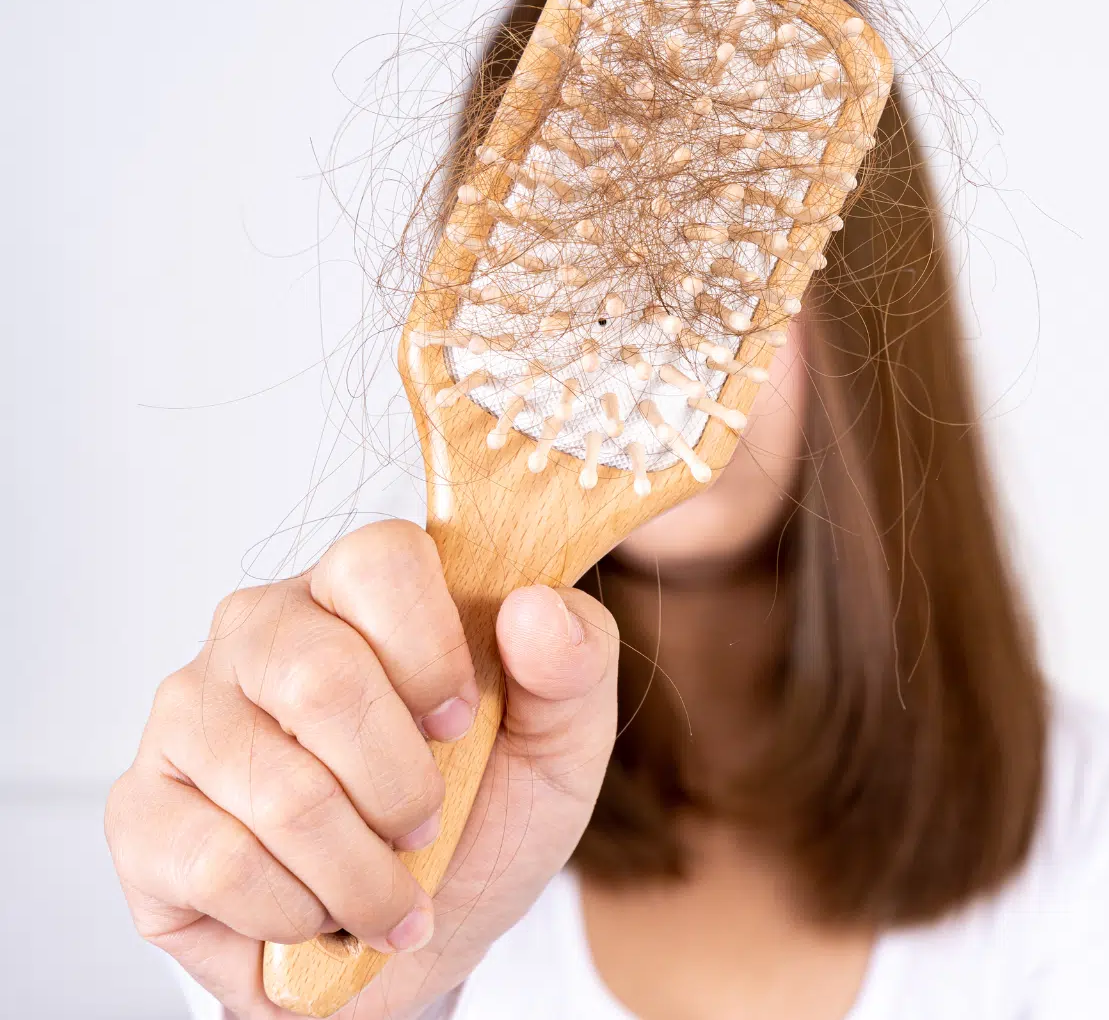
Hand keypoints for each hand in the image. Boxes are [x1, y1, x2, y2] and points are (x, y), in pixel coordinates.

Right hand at [105, 520, 621, 1018]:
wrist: (421, 941)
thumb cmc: (484, 816)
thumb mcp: (562, 745)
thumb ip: (574, 663)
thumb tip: (535, 609)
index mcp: (359, 592)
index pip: (379, 559)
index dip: (433, 653)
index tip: (463, 722)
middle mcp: (259, 633)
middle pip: (321, 678)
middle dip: (400, 785)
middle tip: (425, 827)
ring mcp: (188, 717)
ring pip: (279, 790)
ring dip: (362, 872)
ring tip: (387, 893)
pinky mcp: (141, 813)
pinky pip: (221, 864)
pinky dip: (298, 912)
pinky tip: (316, 913)